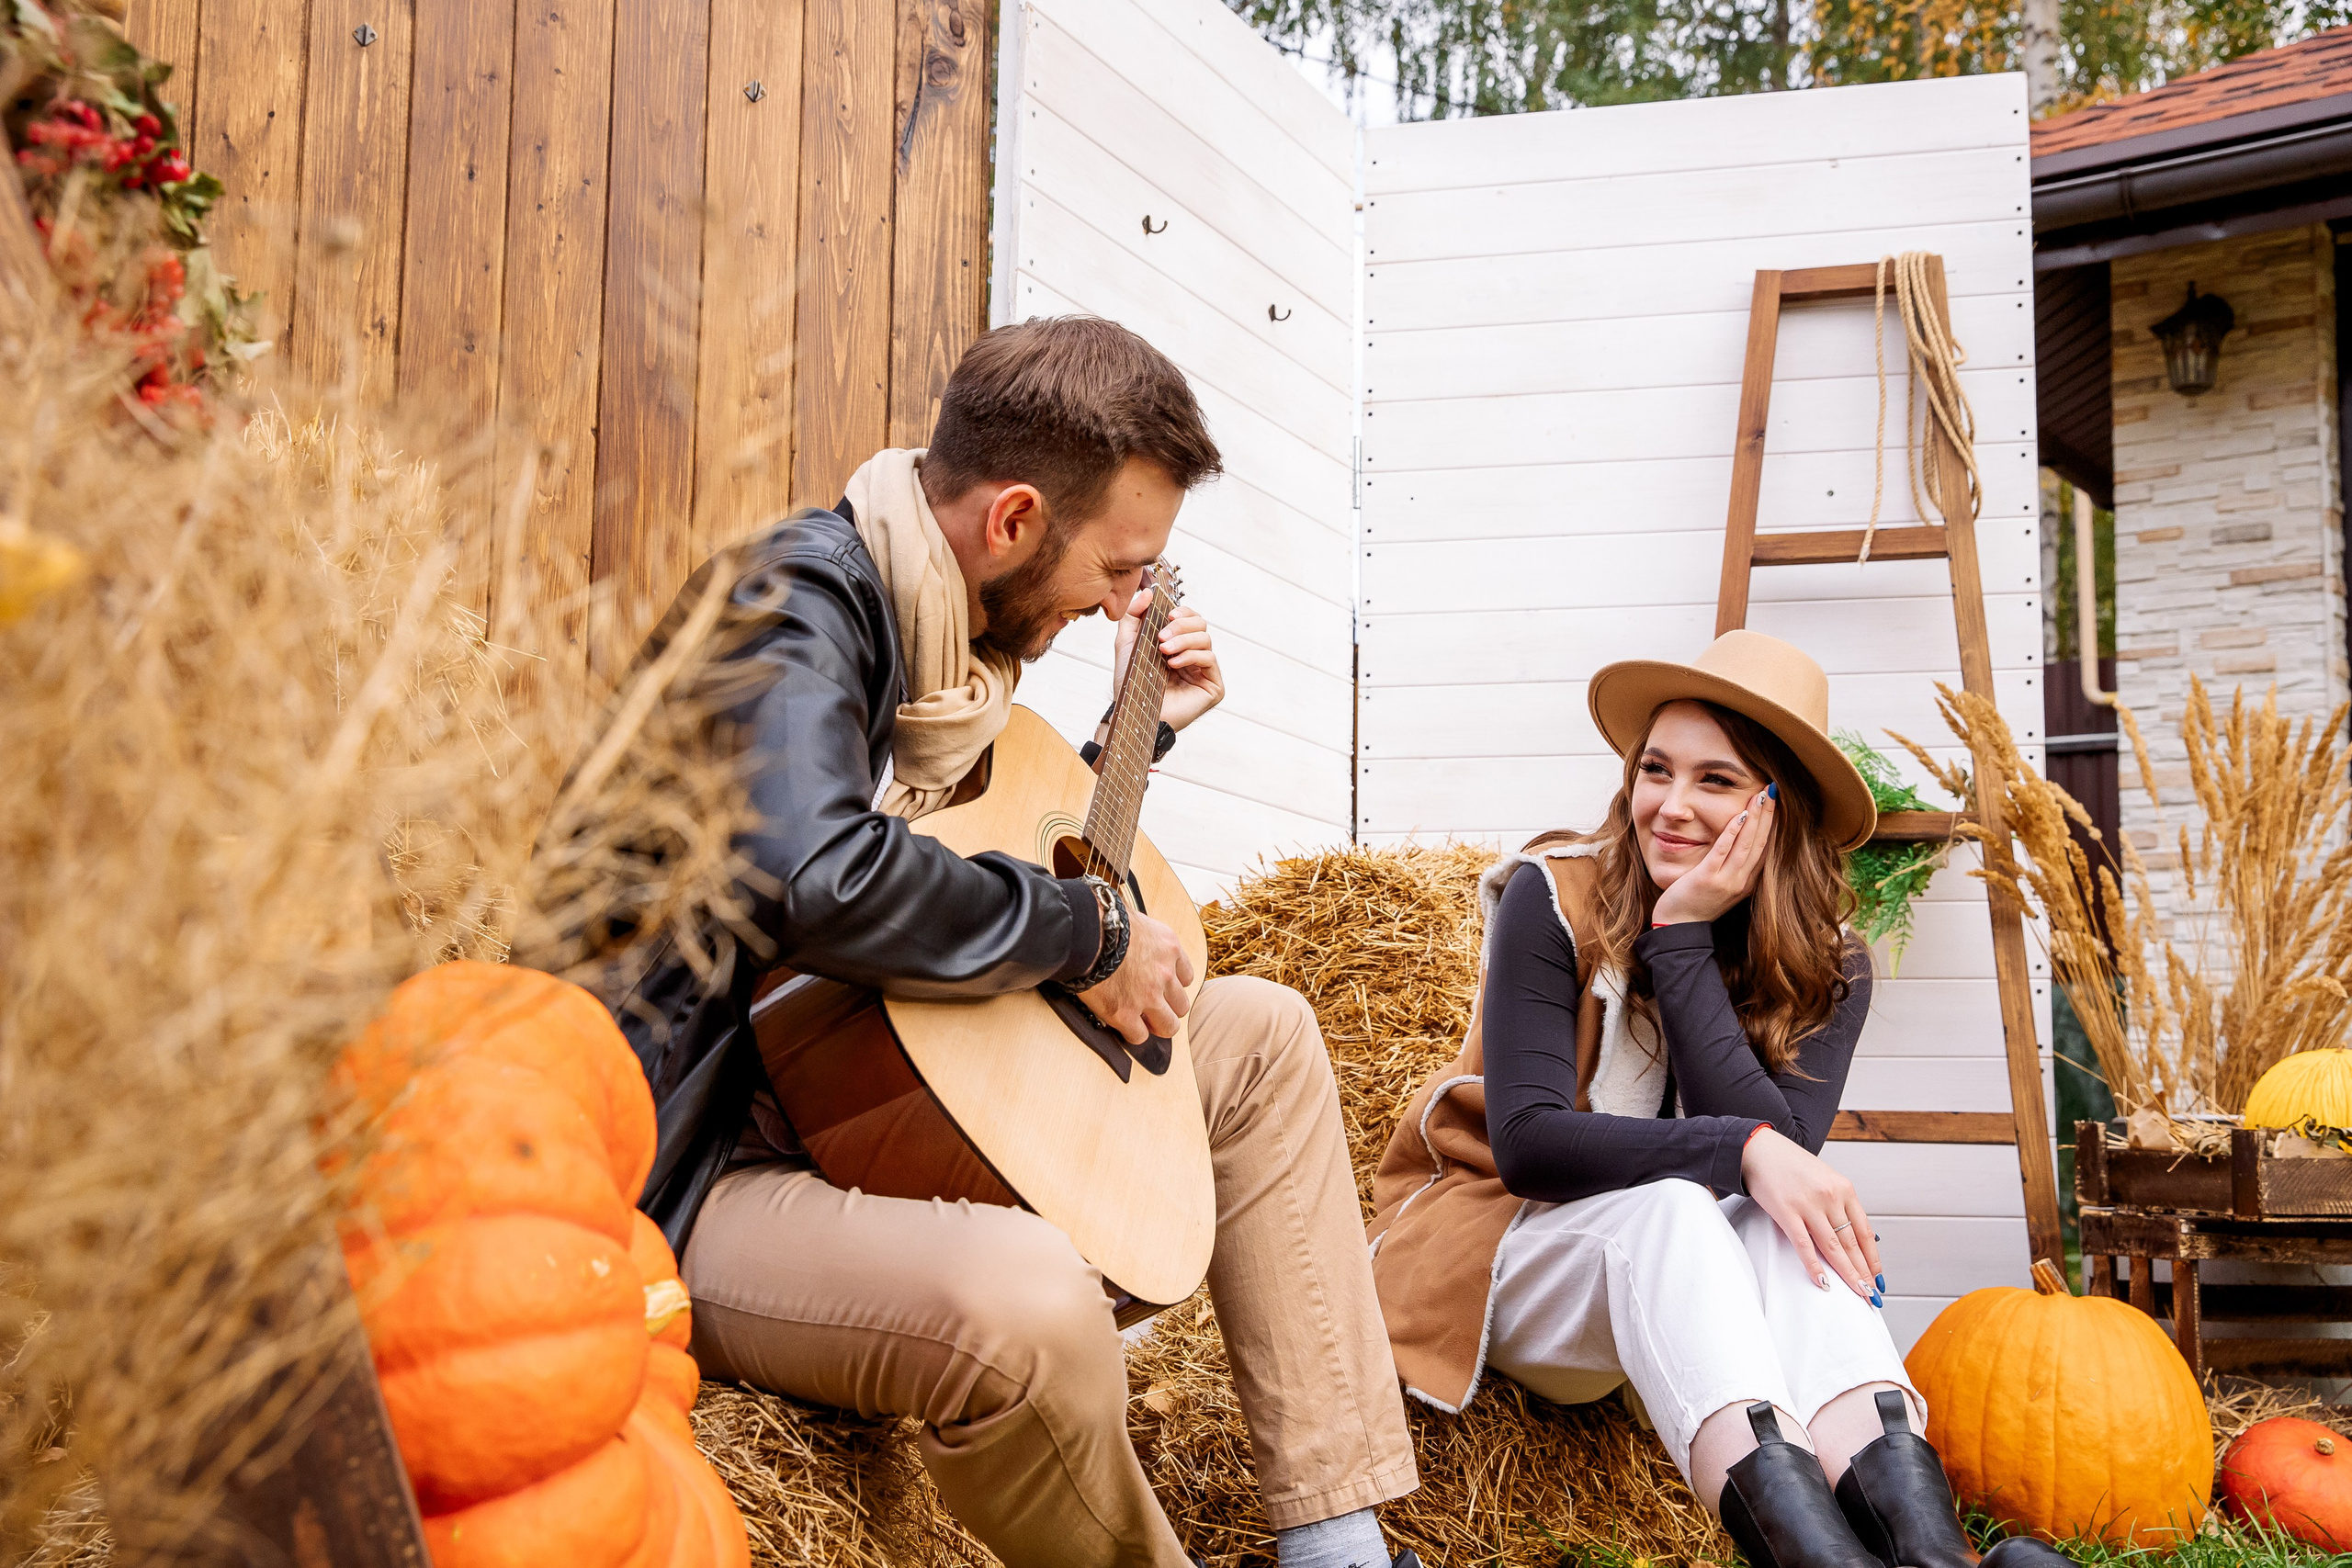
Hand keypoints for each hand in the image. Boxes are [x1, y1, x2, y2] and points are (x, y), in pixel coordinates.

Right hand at [1073, 908, 1194, 1044]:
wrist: (1083, 931)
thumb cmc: (1102, 920)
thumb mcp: (1136, 921)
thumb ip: (1144, 938)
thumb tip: (1134, 941)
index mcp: (1169, 947)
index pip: (1186, 977)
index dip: (1172, 986)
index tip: (1162, 988)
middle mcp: (1164, 973)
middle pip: (1181, 1005)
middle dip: (1168, 1009)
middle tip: (1153, 1010)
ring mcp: (1147, 996)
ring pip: (1168, 1026)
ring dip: (1156, 1026)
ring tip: (1142, 1024)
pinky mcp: (1125, 1013)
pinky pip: (1139, 1036)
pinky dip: (1132, 1034)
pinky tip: (1122, 1026)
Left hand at [1114, 589, 1224, 731]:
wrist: (1133, 712)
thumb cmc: (1131, 683)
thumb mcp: (1127, 642)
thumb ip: (1134, 615)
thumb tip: (1148, 592)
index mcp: (1178, 644)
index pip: (1190, 618)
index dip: (1182, 612)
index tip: (1167, 614)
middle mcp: (1194, 655)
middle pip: (1201, 624)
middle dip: (1180, 626)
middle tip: (1161, 638)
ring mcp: (1205, 671)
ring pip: (1206, 639)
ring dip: (1183, 641)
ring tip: (1164, 652)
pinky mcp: (1213, 686)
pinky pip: (1209, 658)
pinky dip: (1190, 656)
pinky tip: (1174, 664)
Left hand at [1650, 787, 1773, 923]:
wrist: (1678, 927)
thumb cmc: (1696, 902)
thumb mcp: (1722, 884)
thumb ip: (1732, 865)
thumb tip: (1739, 839)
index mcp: (1747, 882)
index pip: (1766, 848)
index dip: (1773, 824)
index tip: (1775, 802)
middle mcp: (1742, 882)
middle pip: (1761, 842)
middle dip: (1768, 814)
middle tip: (1773, 790)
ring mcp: (1727, 881)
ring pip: (1747, 844)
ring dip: (1755, 818)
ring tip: (1761, 795)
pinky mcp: (1708, 879)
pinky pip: (1723, 852)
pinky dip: (1732, 833)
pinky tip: (1739, 814)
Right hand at [1741, 1127, 1882, 1301]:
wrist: (1760, 1149)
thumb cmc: (1792, 1165)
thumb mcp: (1825, 1179)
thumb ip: (1839, 1204)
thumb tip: (1853, 1237)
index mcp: (1844, 1189)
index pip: (1865, 1231)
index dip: (1872, 1258)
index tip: (1877, 1276)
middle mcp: (1830, 1196)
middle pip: (1851, 1243)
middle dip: (1863, 1271)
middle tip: (1871, 1293)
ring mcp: (1808, 1204)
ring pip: (1833, 1247)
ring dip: (1846, 1273)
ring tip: (1857, 1291)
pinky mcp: (1786, 1212)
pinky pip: (1804, 1245)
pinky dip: (1814, 1266)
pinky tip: (1823, 1281)